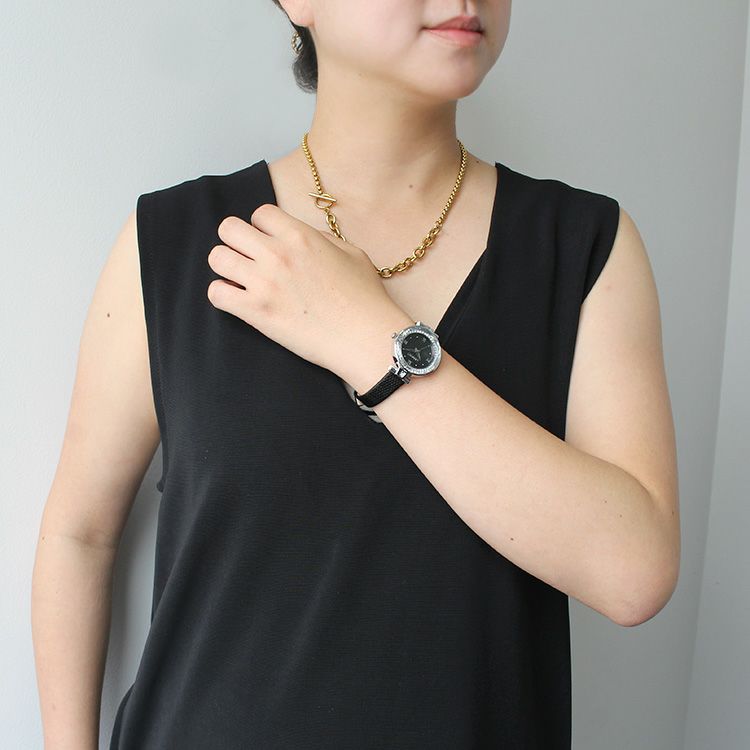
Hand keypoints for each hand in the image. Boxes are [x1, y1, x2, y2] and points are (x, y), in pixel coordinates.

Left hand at [206, 204, 407, 379]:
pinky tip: (240, 301)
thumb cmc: (365, 299)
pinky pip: (216, 293)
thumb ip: (322, 239)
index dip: (263, 228)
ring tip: (242, 280)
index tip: (270, 244)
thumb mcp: (352, 254)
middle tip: (250, 259)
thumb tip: (301, 236)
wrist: (365, 337)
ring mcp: (264, 283)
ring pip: (217, 258)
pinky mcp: (256, 312)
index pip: (260, 213)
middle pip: (228, 229)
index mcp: (301, 236)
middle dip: (236, 242)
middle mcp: (277, 254)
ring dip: (227, 268)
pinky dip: (222, 295)